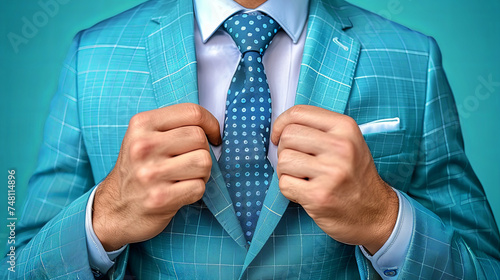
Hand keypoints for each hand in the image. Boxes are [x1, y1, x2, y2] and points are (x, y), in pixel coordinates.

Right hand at [93, 103, 220, 250]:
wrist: (114, 208)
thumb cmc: (138, 169)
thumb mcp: (145, 136)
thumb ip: (174, 125)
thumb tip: (212, 125)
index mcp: (142, 124)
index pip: (192, 112)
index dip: (211, 123)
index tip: (213, 134)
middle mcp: (143, 146)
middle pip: (199, 138)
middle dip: (203, 150)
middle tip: (190, 161)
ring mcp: (150, 173)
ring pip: (203, 162)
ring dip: (202, 172)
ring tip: (186, 176)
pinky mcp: (159, 198)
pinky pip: (199, 187)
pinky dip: (196, 190)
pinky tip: (180, 191)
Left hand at [271, 105, 397, 253]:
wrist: (375, 212)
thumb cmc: (354, 175)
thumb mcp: (348, 142)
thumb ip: (319, 129)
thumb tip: (282, 126)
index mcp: (345, 127)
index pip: (298, 113)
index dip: (281, 124)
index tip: (279, 135)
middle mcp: (341, 147)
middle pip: (288, 136)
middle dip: (285, 150)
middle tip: (298, 161)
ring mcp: (331, 172)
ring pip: (283, 160)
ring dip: (286, 171)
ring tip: (303, 177)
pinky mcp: (319, 195)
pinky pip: (284, 183)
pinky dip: (289, 189)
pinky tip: (305, 191)